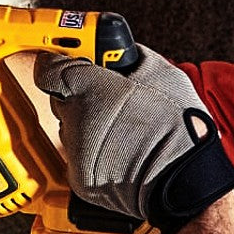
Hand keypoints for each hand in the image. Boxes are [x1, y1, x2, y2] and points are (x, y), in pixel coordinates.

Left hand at [34, 45, 233, 233]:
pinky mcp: (80, 179)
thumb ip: (129, 57)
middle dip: (79, 94)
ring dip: (87, 124)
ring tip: (122, 127)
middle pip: (60, 99)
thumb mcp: (161, 73)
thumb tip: (119, 53)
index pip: (49, 68)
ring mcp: (75, 152)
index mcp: (89, 90)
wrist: (185, 180)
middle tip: (107, 95)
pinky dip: (94, 152)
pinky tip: (121, 149)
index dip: (59, 62)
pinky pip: (79, 156)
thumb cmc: (178, 128)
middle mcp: (75, 121)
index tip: (70, 60)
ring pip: (70, 129)